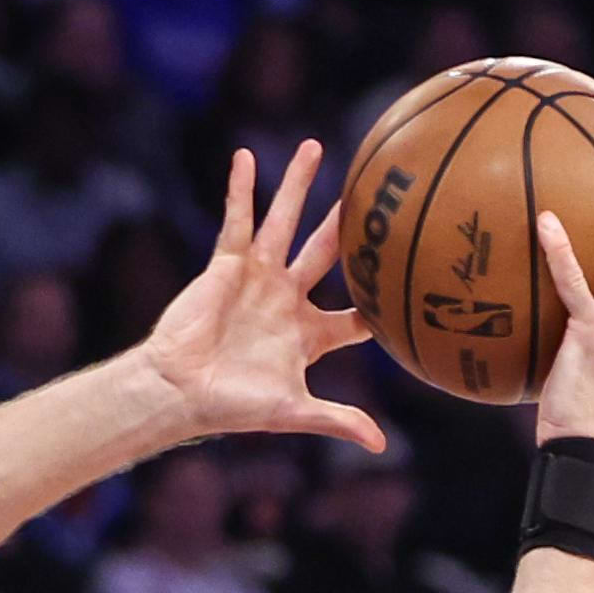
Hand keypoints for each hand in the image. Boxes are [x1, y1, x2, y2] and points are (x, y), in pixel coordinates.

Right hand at [138, 141, 382, 447]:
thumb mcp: (291, 410)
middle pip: (328, 251)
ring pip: (284, 222)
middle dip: (349, 224)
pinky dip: (239, 190)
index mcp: (309, 335)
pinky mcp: (226, 266)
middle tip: (377, 189)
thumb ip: (336, 419)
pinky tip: (245, 157)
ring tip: (315, 146)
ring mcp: (258, 278)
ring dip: (297, 185)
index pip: (356, 315)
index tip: (413, 284)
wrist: (180, 391)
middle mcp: (287, 299)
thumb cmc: (232, 405)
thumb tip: (380, 445)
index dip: (381, 305)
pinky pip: (236, 221)